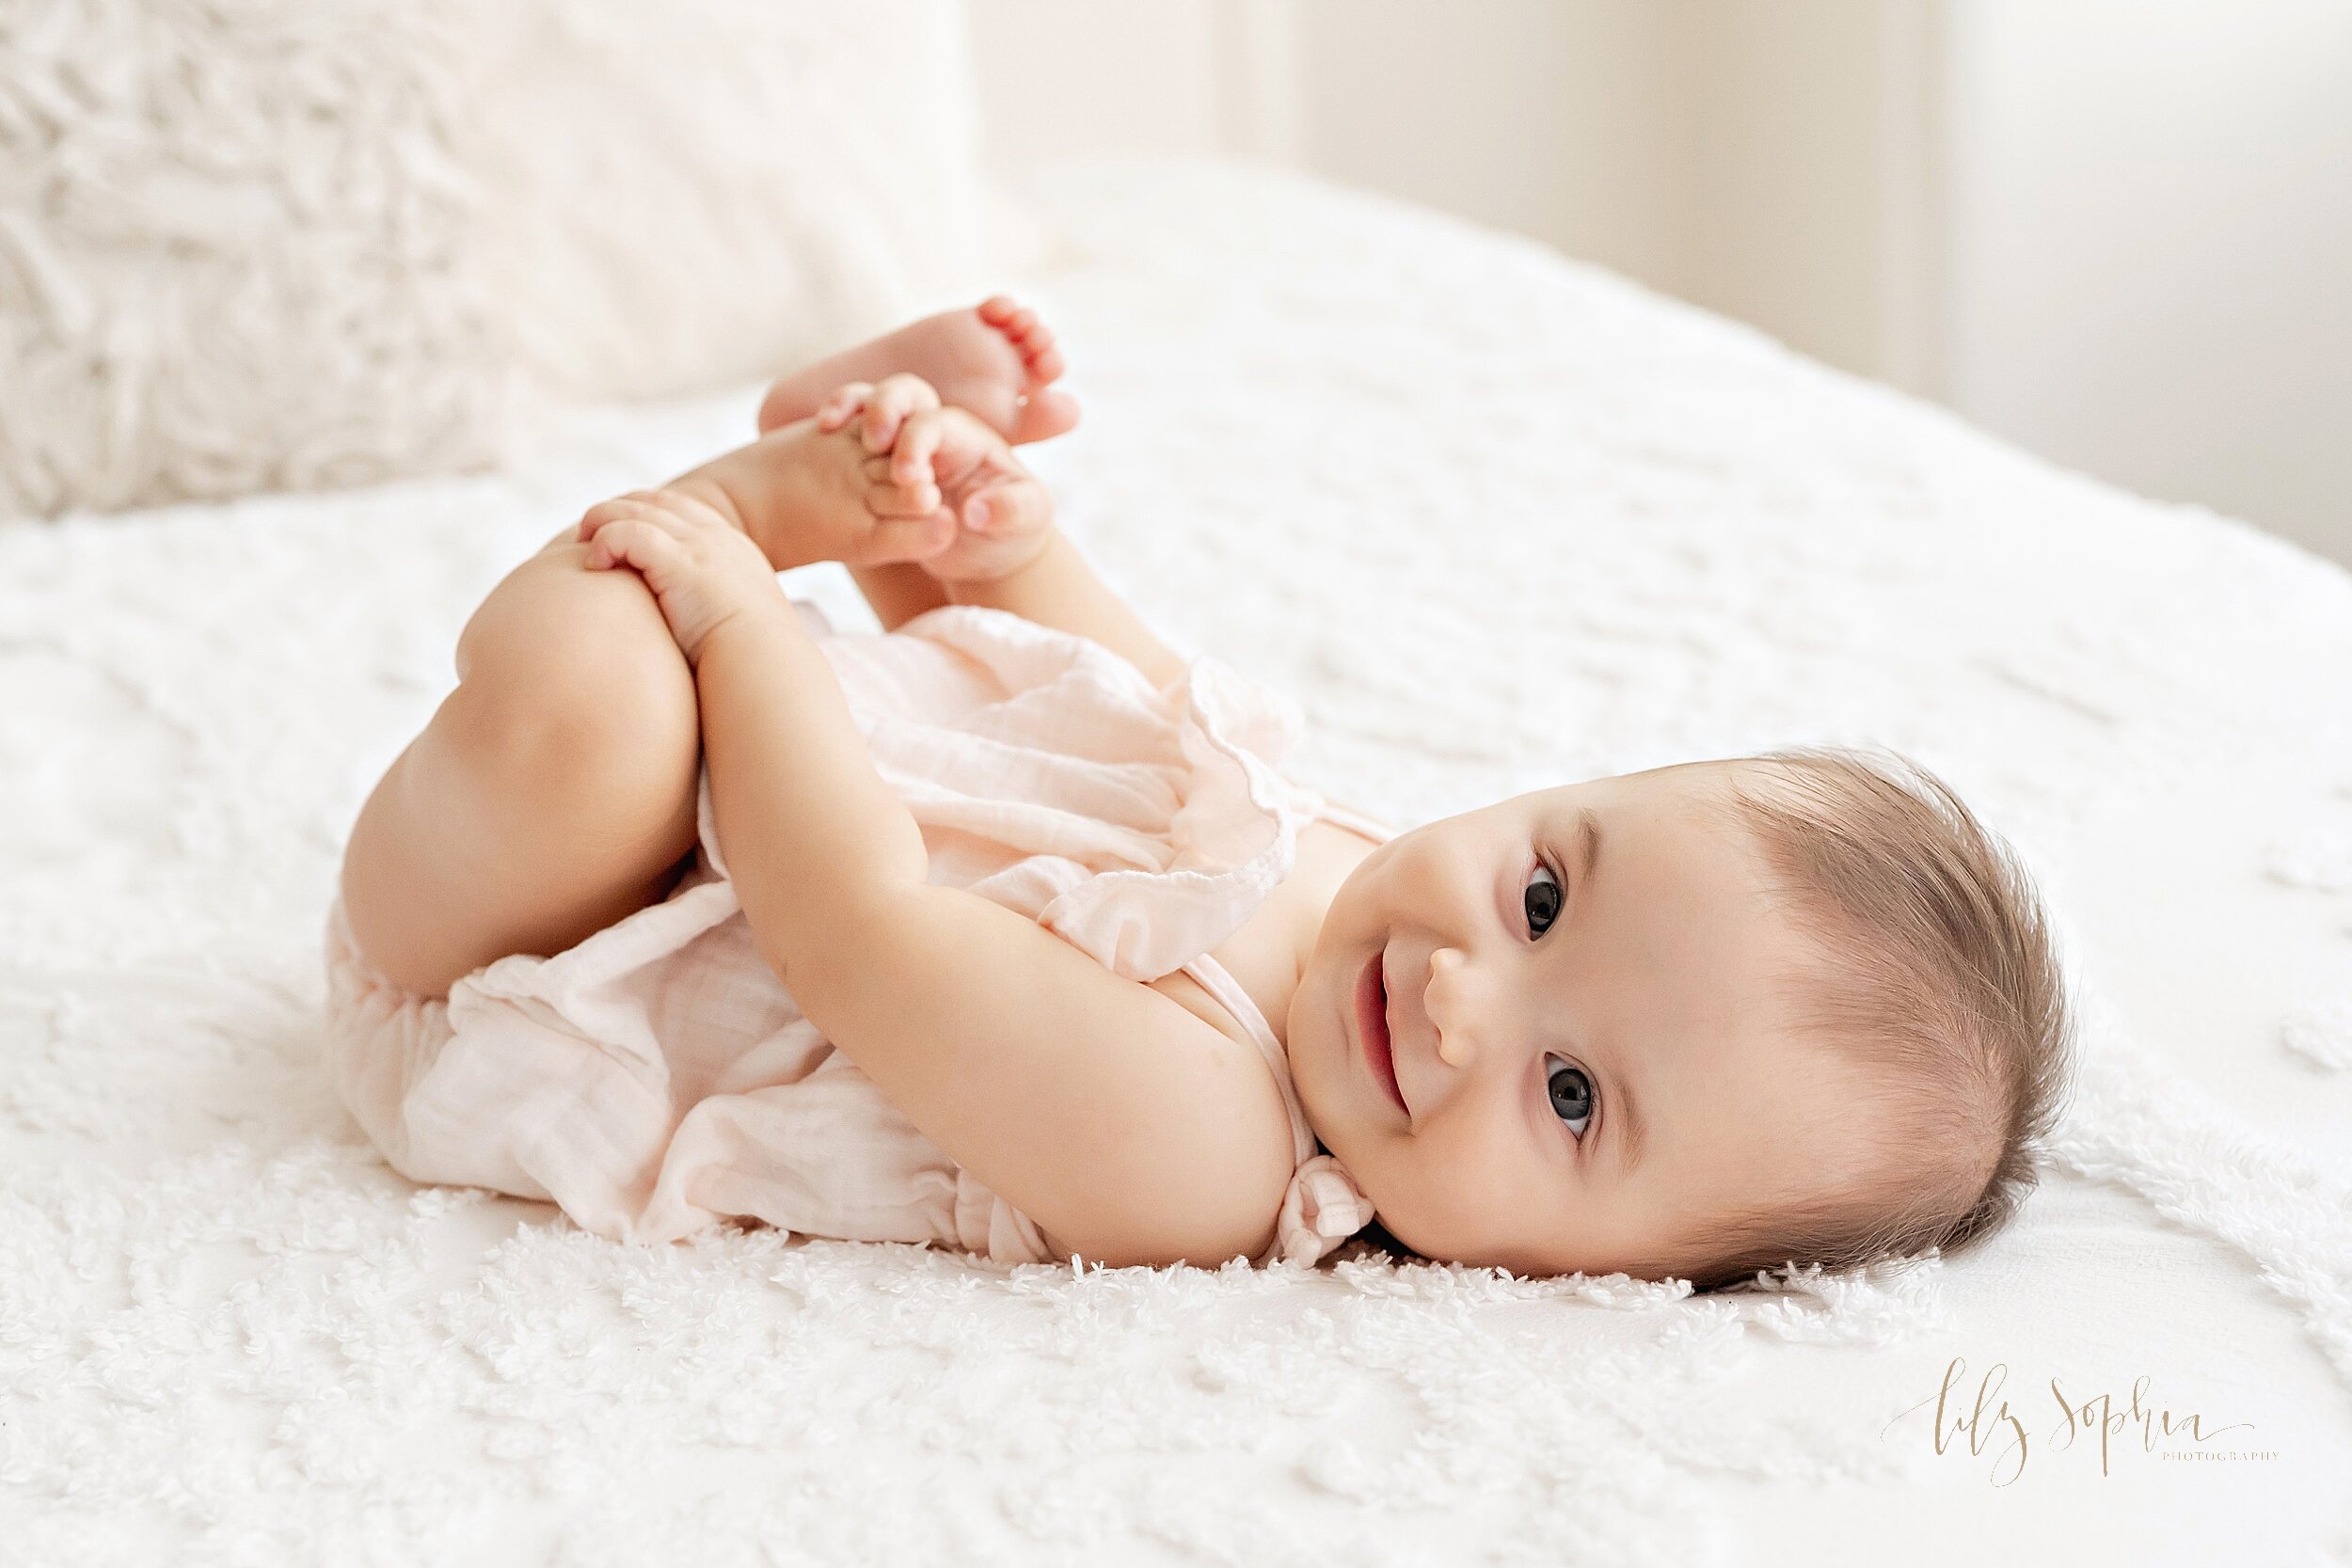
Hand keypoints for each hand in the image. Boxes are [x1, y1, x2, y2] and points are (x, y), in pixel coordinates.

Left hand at [575, 487, 784, 665]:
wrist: (765, 664)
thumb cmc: (750, 660)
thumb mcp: (742, 625)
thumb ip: (719, 615)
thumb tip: (699, 635)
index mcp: (733, 550)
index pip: (683, 511)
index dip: (646, 513)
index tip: (621, 529)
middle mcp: (717, 538)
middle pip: (656, 501)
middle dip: (619, 509)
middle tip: (590, 531)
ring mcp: (699, 545)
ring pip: (635, 510)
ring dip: (602, 521)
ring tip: (582, 544)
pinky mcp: (679, 561)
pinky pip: (627, 533)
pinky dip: (605, 542)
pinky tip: (593, 566)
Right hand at [815, 374, 1056, 585]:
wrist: (987, 550)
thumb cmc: (1011, 530)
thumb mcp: (1023, 523)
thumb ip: (1008, 512)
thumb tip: (973, 510)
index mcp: (967, 440)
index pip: (937, 424)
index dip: (918, 443)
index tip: (906, 478)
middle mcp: (933, 432)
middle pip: (905, 395)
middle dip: (884, 410)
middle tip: (872, 444)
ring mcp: (902, 441)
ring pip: (874, 400)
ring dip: (853, 404)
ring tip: (830, 426)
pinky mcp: (877, 455)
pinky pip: (852, 419)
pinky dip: (837, 413)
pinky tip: (823, 427)